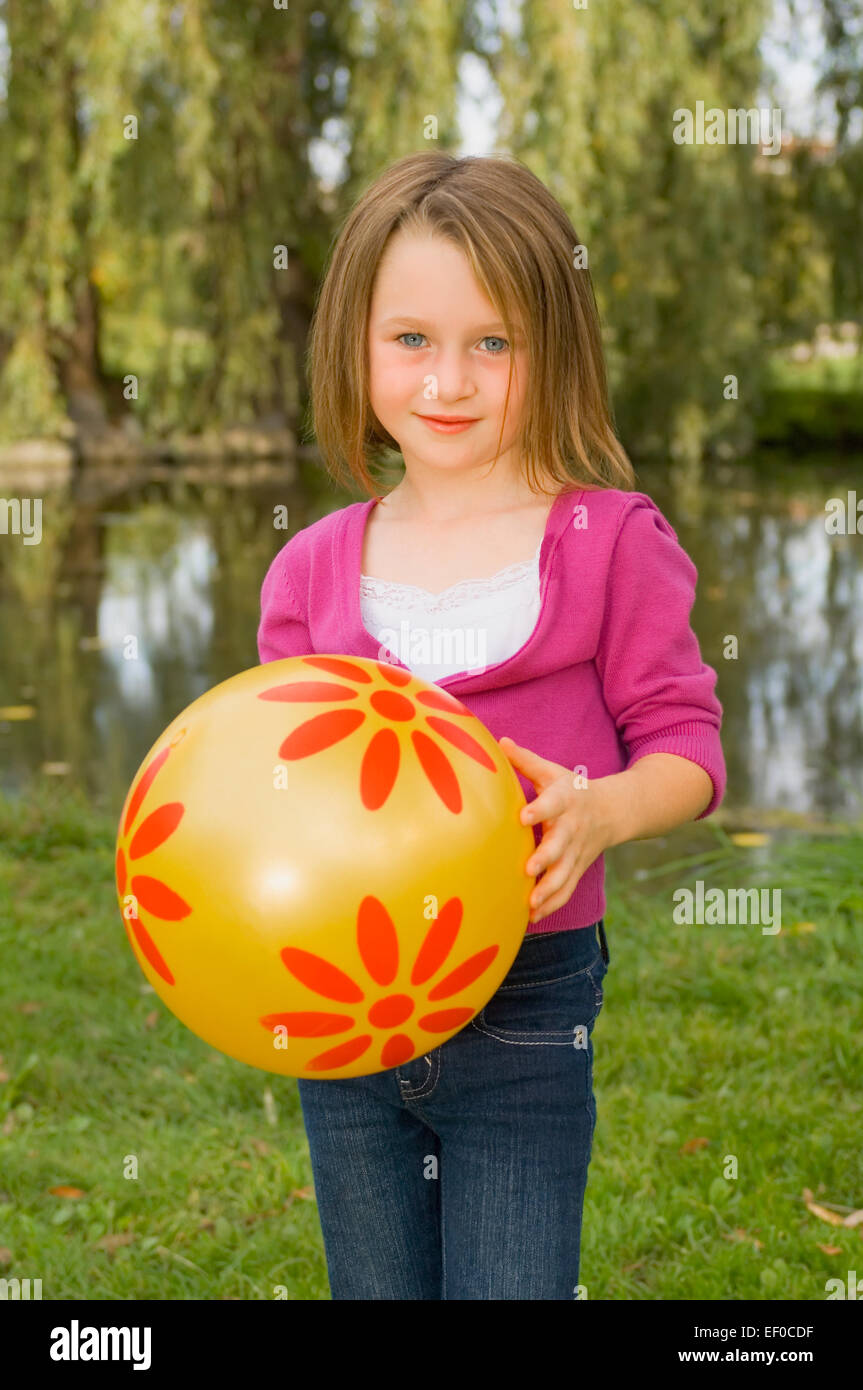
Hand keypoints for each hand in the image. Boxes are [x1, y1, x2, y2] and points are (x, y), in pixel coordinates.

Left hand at [499, 736, 618, 923]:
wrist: (613, 811)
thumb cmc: (572, 789)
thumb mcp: (553, 771)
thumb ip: (525, 761)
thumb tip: (498, 741)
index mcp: (565, 800)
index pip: (554, 803)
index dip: (540, 810)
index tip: (523, 817)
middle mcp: (572, 829)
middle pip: (561, 845)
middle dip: (546, 858)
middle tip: (529, 869)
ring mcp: (576, 853)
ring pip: (565, 874)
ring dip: (549, 890)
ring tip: (530, 904)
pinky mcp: (576, 869)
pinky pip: (566, 890)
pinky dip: (552, 904)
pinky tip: (532, 918)